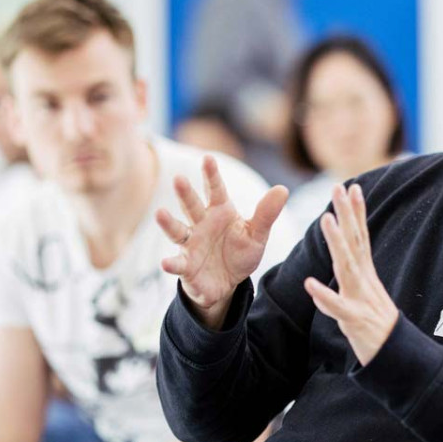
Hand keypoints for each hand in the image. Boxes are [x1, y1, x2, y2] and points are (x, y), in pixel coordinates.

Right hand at [158, 155, 290, 328]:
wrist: (228, 283)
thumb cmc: (239, 253)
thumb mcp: (257, 235)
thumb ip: (266, 214)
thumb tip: (282, 189)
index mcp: (220, 211)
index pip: (215, 189)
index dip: (211, 174)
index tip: (208, 158)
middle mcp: (201, 224)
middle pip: (192, 205)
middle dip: (185, 193)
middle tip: (179, 178)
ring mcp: (191, 244)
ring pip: (178, 230)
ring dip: (168, 222)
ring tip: (159, 213)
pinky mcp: (186, 266)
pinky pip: (178, 263)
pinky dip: (171, 263)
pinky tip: (165, 263)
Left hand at [303, 184, 400, 365]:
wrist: (396, 357)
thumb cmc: (378, 324)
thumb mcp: (367, 293)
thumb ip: (357, 272)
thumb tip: (348, 252)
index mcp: (366, 274)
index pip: (361, 237)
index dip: (356, 212)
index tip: (351, 186)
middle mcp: (365, 281)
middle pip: (355, 242)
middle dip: (347, 214)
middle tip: (339, 187)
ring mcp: (361, 299)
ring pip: (347, 267)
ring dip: (337, 243)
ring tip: (325, 220)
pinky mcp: (355, 320)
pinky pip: (338, 307)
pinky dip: (325, 296)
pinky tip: (310, 284)